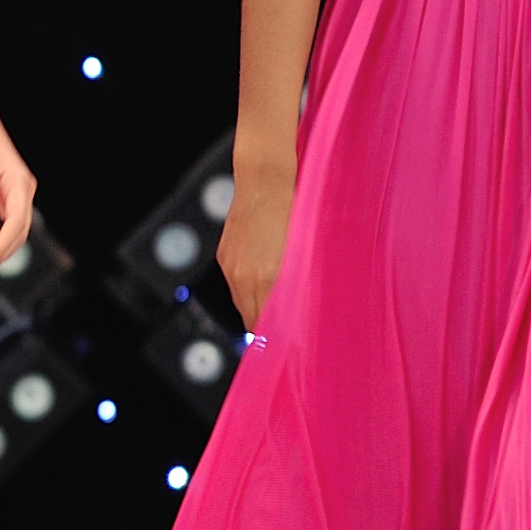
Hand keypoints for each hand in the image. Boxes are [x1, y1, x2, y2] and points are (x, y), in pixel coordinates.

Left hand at [0, 112, 39, 281]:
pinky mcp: (7, 196)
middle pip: (20, 232)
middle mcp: (23, 191)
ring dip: (1, 252)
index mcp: (19, 183)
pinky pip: (9, 224)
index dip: (2, 246)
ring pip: (16, 231)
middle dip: (2, 254)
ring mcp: (17, 194)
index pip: (17, 223)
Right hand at [216, 165, 293, 332]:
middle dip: (267, 331)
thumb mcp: (305, 251)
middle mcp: (247, 277)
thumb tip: (300, 308)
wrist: (265, 182)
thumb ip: (299, 283)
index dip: (279, 339)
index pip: (269, 325)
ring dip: (257, 313)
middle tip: (284, 340)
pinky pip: (236, 287)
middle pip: (253, 321)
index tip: (290, 347)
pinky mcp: (225, 258)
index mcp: (270, 278)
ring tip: (274, 318)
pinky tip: (262, 289)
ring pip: (243, 306)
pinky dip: (249, 293)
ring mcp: (232, 268)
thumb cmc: (296, 211)